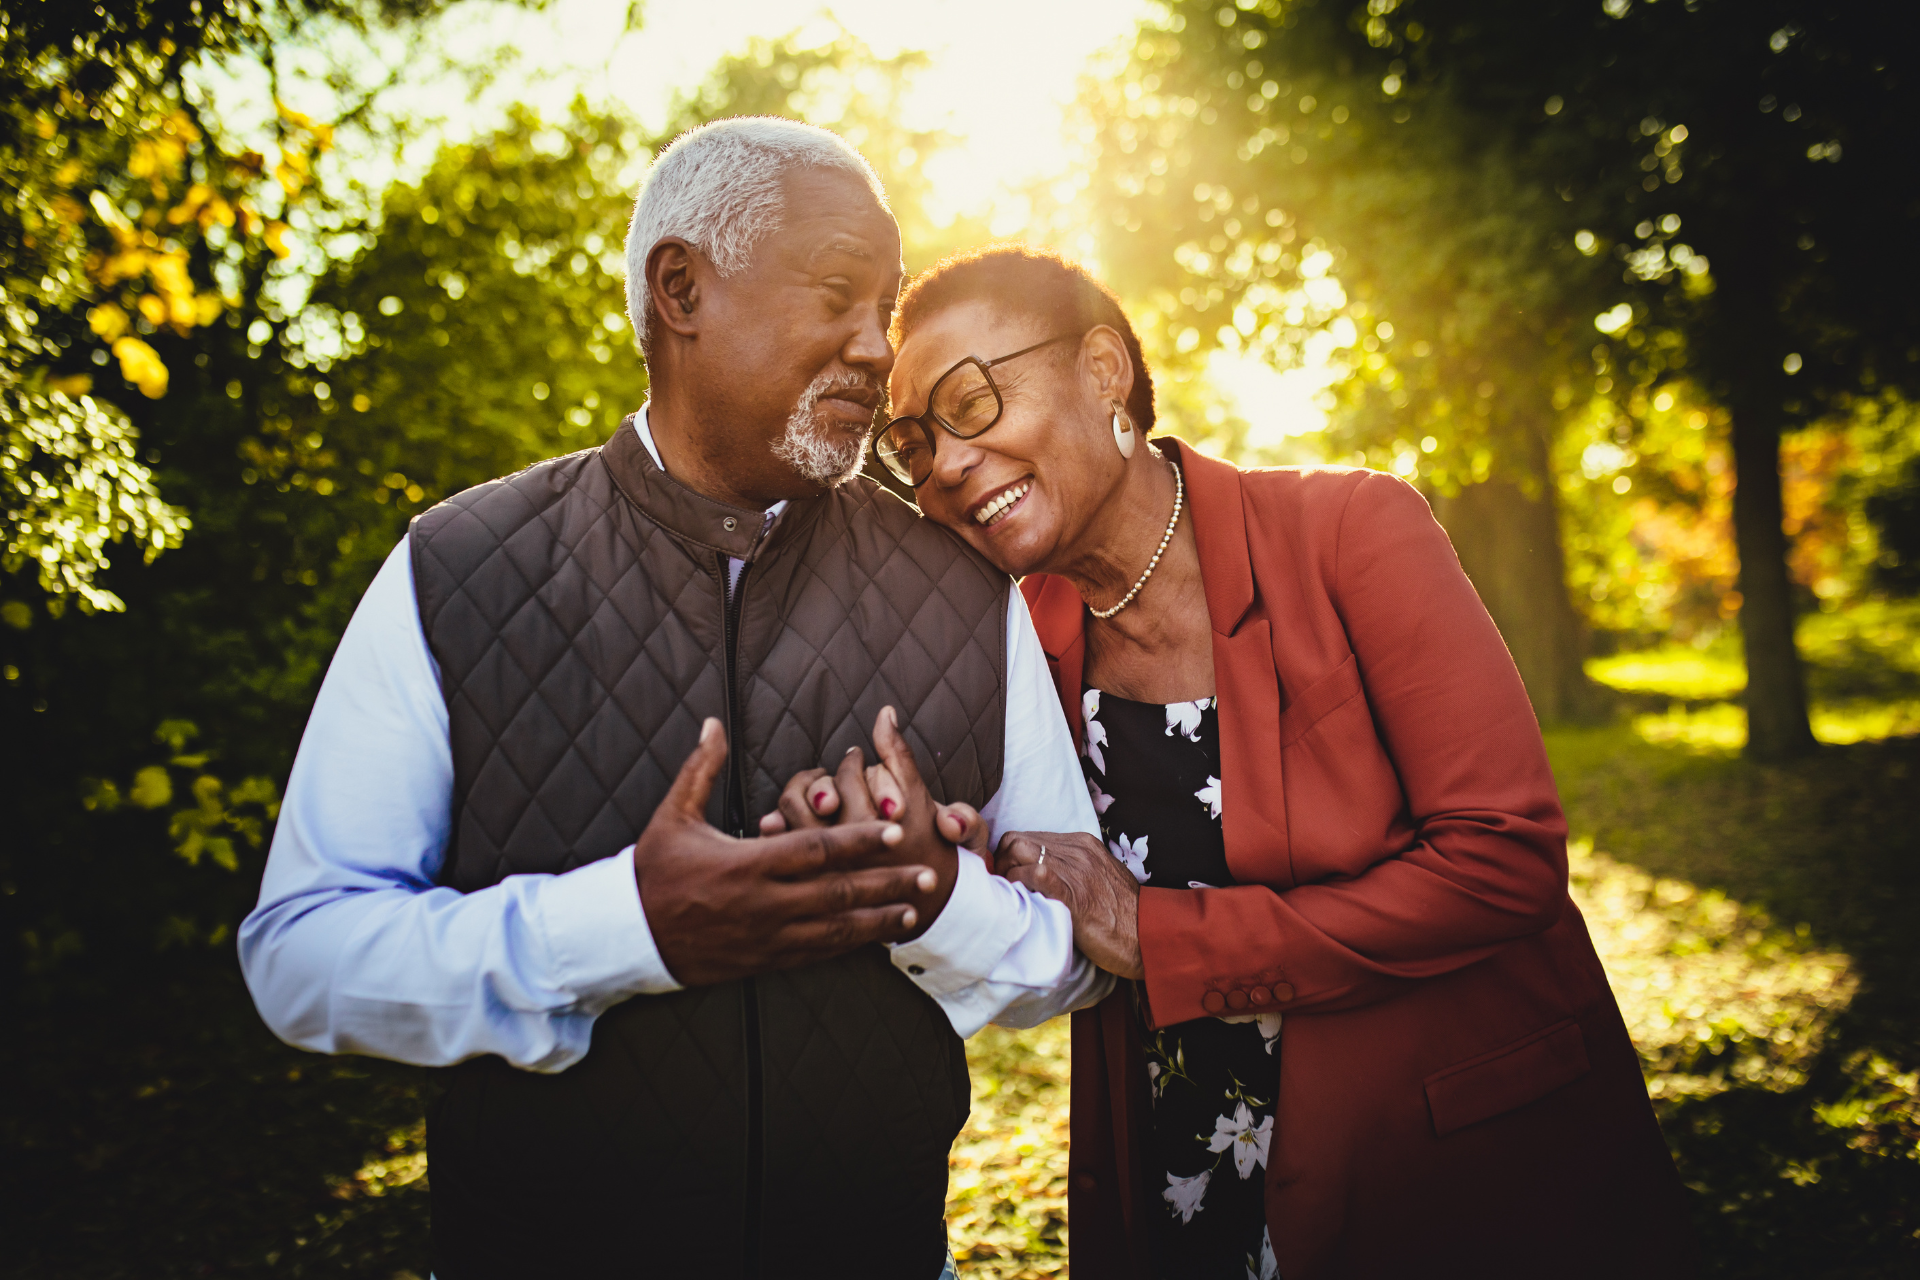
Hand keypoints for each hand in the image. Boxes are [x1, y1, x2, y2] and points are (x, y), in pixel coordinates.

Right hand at [633, 718, 935, 986]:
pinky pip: (815, 954)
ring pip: (834, 930)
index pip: (814, 849)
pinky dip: (848, 945)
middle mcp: (763, 903)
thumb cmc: (652, 871)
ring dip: (877, 919)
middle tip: (929, 872)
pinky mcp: (762, 960)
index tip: (893, 827)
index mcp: (746, 864)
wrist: (626, 937)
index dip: (857, 839)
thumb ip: (700, 769)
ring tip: (914, 909)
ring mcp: (766, 936)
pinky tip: (874, 938)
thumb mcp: (673, 816)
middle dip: (887, 882)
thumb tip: (713, 723)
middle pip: (838, 891)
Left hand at [758, 706, 960, 939]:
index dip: (852, 762)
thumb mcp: (922, 800)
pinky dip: (776, 826)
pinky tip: (782, 822)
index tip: (856, 758)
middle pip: (814, 793)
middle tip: (834, 781)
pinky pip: (778, 844)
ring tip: (815, 799)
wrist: (924, 905)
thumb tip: (884, 713)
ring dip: (799, 795)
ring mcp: (824, 868)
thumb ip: (900, 755)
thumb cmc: (926, 848)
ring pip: (791, 813)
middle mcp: (848, 849)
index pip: (848, 775)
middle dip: (823, 779)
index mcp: (878, 826)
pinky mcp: (806, 882)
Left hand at [998, 831, 1144, 979]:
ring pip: (1018, 853)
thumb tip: (1041, 875)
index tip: (1009, 875)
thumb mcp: (1099, 879)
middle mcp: (1077, 850)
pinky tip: (1024, 903)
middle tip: (1004, 887)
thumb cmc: (1123, 916)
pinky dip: (1019, 886)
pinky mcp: (1071, 893)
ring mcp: (1074, 869)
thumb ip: (1073, 871)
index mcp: (1083, 844)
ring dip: (1007, 875)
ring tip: (1013, 897)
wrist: (1148, 935)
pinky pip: (1032, 876)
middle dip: (1002, 862)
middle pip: (1016, 840)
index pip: (1029, 836)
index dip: (1011, 856)